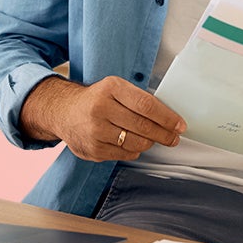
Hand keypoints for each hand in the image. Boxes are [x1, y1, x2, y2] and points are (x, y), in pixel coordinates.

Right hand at [19, 75, 185, 161]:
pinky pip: (124, 154)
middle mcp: (101, 109)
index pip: (146, 105)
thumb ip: (137, 99)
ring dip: (150, 143)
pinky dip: (134, 150)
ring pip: (135, 142)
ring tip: (154, 140)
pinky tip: (134, 144)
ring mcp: (95, 131)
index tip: (179, 125)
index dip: (167, 117)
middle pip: (143, 126)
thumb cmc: (96, 99)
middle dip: (164, 134)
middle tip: (174, 137)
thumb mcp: (114, 88)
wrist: (63, 111)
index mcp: (110, 88)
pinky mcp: (92, 149)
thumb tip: (168, 117)